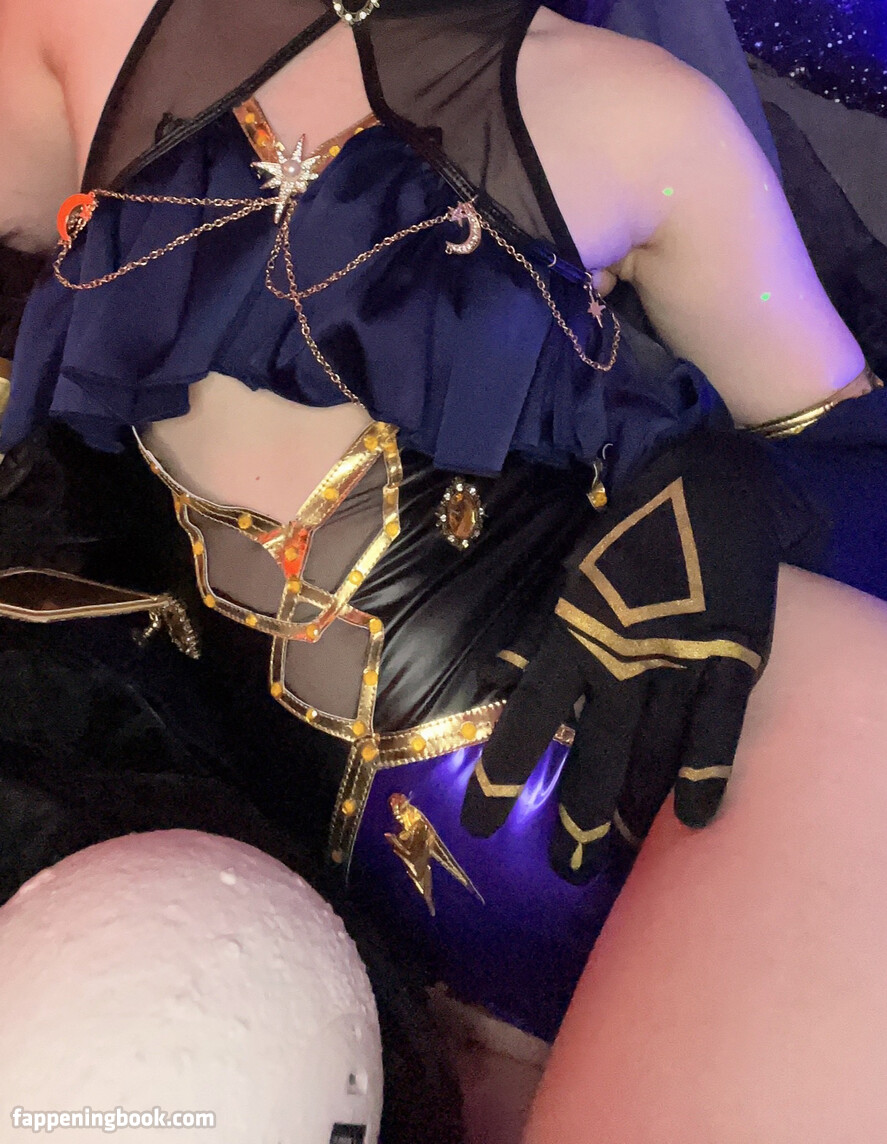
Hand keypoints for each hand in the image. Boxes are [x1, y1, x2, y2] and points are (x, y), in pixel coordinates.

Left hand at [460, 428, 786, 881]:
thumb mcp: (572, 577)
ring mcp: (679, 655)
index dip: (508, 766)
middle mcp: (622, 651)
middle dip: (580, 811)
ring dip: (635, 802)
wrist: (705, 483)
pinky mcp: (731, 653)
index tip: (484, 823)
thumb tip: (495, 675)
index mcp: (577, 628)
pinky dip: (706, 770)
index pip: (534, 709)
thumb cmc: (632, 531)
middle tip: (566, 869)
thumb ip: (542, 632)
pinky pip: (718, 724)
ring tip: (618, 853)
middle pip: (597, 747)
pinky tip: (695, 817)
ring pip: (653, 745)